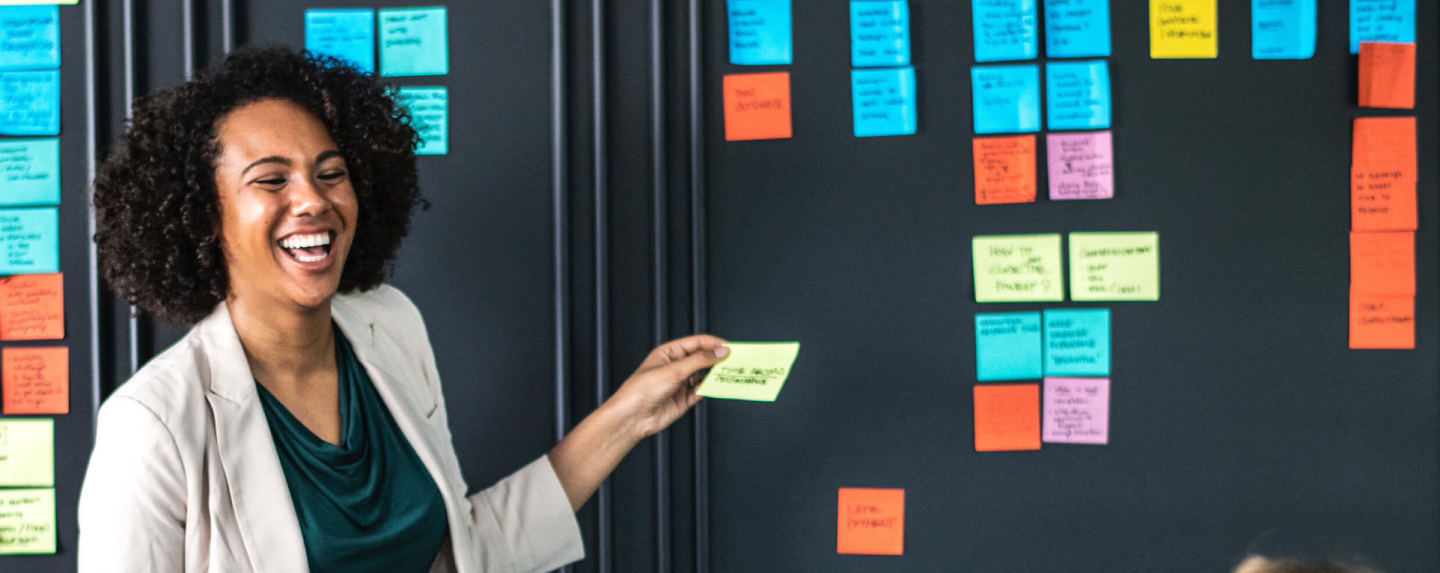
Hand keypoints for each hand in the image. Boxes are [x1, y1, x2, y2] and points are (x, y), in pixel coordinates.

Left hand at [608, 334, 728, 438]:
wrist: (632, 417)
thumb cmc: (642, 389)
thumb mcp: (673, 370)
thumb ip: (699, 360)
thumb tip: (721, 351)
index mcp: (669, 353)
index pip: (696, 343)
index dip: (712, 343)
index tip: (728, 347)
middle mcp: (676, 366)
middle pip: (702, 358)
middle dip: (717, 358)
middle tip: (734, 360)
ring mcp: (681, 383)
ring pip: (704, 375)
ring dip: (716, 374)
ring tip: (730, 373)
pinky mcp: (684, 399)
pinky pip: (702, 390)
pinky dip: (711, 388)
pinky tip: (718, 387)